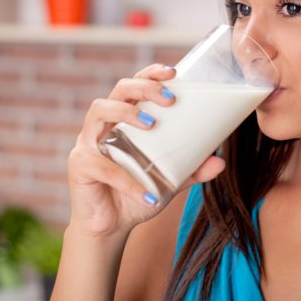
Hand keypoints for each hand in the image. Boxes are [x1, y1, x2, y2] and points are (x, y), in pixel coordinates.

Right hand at [66, 64, 225, 236]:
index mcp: (124, 120)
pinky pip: (102, 165)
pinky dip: (126, 179)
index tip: (173, 72)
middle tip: (169, 99)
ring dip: (126, 112)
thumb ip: (192, 169)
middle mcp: (104, 124)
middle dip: (143, 87)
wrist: (111, 227)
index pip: (134, 86)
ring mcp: (87, 142)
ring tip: (151, 124)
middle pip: (118, 90)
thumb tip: (220, 161)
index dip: (150, 74)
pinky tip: (148, 191)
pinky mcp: (79, 166)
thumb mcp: (170, 180)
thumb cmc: (138, 193)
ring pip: (99, 110)